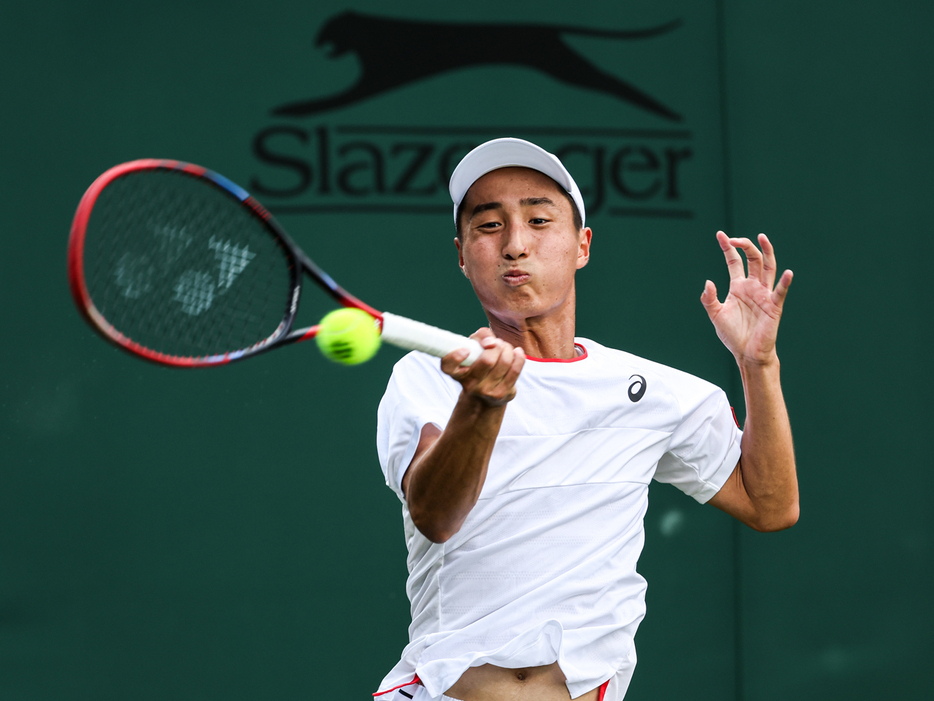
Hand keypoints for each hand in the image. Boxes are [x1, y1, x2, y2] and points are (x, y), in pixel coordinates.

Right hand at [441, 328, 524, 405]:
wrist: (486, 395)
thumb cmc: (478, 364)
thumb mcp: (473, 348)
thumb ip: (480, 336)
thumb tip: (491, 342)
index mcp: (456, 372)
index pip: (448, 366)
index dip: (456, 357)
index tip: (466, 350)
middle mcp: (469, 384)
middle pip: (487, 360)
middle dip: (497, 345)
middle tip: (496, 343)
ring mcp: (486, 391)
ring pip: (505, 362)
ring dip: (508, 349)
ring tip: (505, 348)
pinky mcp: (503, 394)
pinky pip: (516, 370)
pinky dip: (519, 356)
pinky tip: (517, 352)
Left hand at [701, 231, 792, 365]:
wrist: (746, 353)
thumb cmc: (733, 334)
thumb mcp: (715, 315)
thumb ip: (709, 299)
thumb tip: (708, 282)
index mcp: (738, 286)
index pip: (734, 261)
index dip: (728, 248)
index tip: (720, 235)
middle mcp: (752, 286)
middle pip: (752, 259)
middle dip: (744, 246)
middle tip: (733, 239)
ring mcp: (764, 294)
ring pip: (768, 268)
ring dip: (766, 252)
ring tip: (762, 238)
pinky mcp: (774, 306)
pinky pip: (780, 292)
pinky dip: (785, 283)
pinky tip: (788, 273)